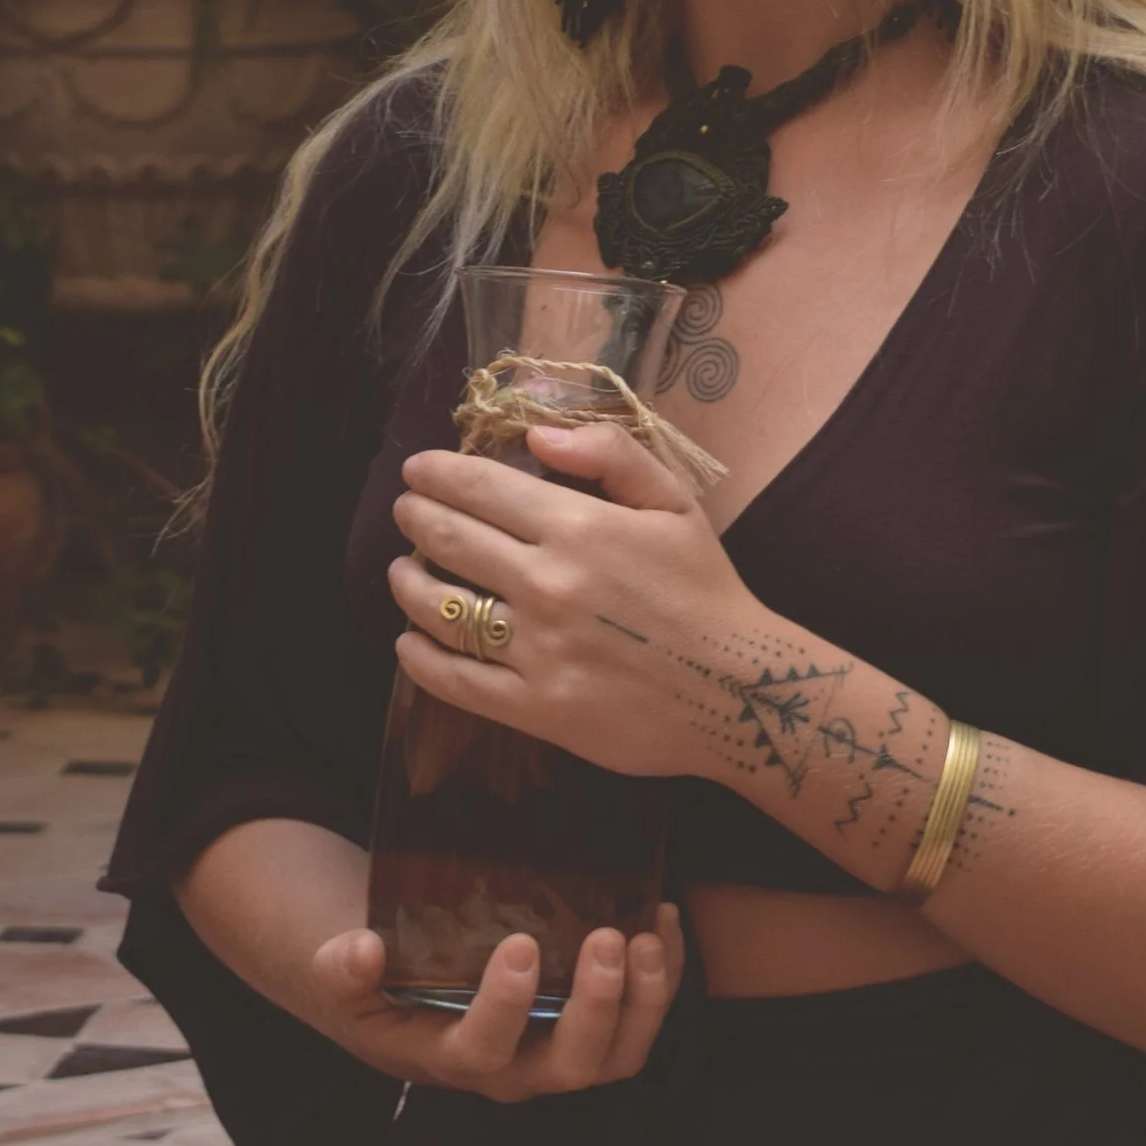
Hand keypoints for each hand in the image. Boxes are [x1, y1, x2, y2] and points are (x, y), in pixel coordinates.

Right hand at [298, 903, 682, 1099]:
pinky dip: (662, 978)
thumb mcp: (343, 982)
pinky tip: (665, 921)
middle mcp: (515, 1071)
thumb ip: (341, 971)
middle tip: (607, 940)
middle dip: (597, 1007)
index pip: (485, 1052)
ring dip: (645, 1001)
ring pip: (618, 1056)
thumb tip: (358, 950)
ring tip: (648, 937)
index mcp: (454, 1060)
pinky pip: (640, 1022)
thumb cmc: (375, 990)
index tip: (519, 946)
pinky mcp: (591, 1031)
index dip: (505, 1009)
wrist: (403, 1000)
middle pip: (571, 1066)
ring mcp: (559, 1055)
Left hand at [388, 419, 752, 781]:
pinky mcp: (536, 707)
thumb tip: (537, 438)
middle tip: (406, 512)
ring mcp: (537, 649)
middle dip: (416, 517)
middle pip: (449, 540)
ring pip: (440, 609)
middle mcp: (547, 584)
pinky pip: (456, 681)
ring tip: (404, 571)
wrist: (740, 692)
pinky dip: (419, 658)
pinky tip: (410, 641)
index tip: (417, 470)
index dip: (436, 474)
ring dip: (408, 583)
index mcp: (579, 527)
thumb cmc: (706, 591)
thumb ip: (610, 456)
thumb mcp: (676, 504)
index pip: (480, 488)